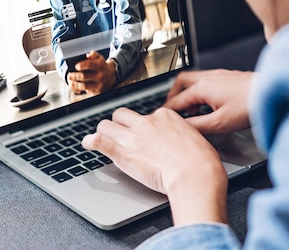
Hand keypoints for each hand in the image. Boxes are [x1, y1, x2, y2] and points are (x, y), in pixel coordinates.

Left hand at [66, 51, 116, 94]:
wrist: (111, 77)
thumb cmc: (102, 66)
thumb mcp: (100, 58)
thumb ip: (94, 54)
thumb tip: (88, 55)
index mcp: (100, 66)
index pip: (89, 65)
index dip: (81, 65)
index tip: (76, 66)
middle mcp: (100, 76)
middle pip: (84, 76)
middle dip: (75, 76)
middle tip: (69, 75)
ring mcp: (99, 85)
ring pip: (84, 86)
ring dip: (75, 84)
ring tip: (70, 82)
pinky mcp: (97, 92)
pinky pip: (86, 91)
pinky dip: (78, 90)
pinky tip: (75, 87)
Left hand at [82, 107, 228, 225]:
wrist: (194, 174)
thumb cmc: (201, 162)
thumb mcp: (195, 139)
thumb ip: (182, 135)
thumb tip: (181, 140)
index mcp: (165, 116)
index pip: (146, 116)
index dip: (143, 126)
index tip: (143, 135)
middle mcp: (147, 122)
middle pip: (123, 115)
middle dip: (120, 124)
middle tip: (119, 134)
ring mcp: (133, 136)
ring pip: (107, 125)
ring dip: (104, 132)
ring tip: (101, 138)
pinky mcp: (122, 151)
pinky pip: (99, 140)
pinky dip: (91, 141)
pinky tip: (88, 143)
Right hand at [164, 69, 253, 133]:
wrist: (273, 91)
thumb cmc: (251, 106)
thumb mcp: (221, 123)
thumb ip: (198, 126)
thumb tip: (183, 129)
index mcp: (203, 88)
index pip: (177, 101)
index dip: (167, 111)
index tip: (160, 118)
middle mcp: (209, 77)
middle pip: (181, 82)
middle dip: (173, 95)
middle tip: (171, 109)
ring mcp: (220, 75)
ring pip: (194, 79)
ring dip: (187, 92)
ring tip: (190, 108)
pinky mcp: (230, 76)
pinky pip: (206, 80)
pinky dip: (200, 90)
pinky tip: (209, 102)